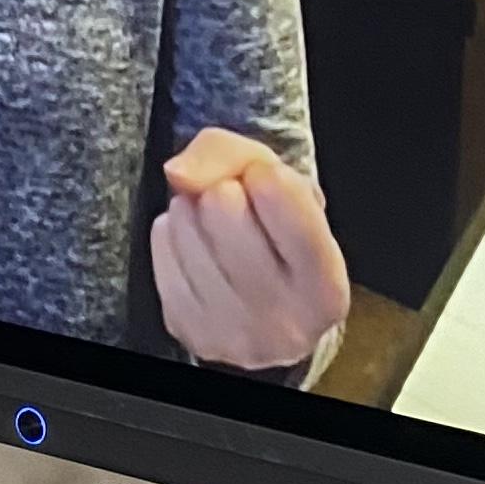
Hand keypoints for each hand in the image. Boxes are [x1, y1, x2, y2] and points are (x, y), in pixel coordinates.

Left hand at [152, 130, 348, 373]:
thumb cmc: (286, 244)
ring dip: (197, 210)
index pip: (277, 194)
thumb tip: (177, 173)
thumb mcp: (293, 192)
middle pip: (222, 203)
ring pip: (185, 219)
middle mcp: (279, 318)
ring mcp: (227, 327)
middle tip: (244, 212)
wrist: (271, 320)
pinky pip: (162, 243)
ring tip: (221, 232)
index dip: (264, 172)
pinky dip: (175, 234)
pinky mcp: (184, 325)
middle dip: (227, 191)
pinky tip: (199, 250)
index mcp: (323, 285)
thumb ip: (241, 156)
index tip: (269, 185)